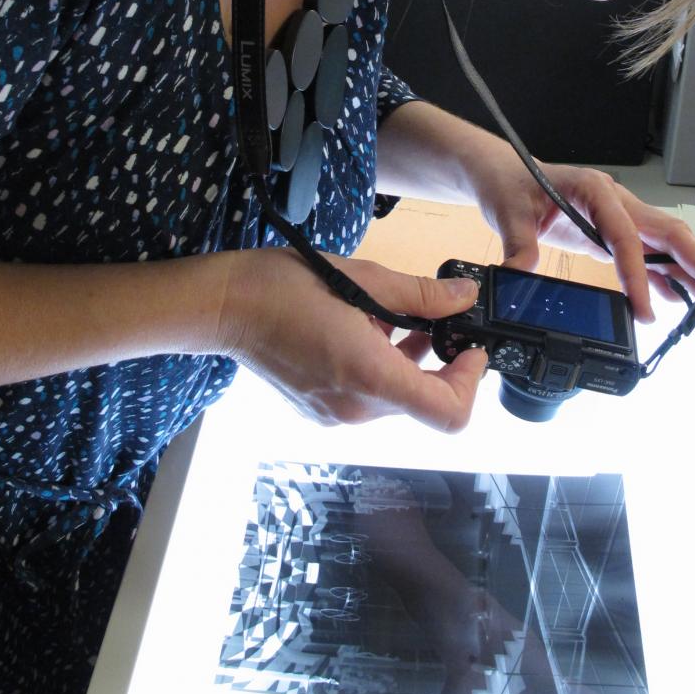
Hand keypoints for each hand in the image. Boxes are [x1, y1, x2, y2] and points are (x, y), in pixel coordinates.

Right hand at [217, 248, 488, 429]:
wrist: (224, 307)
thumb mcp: (363, 278)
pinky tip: (362, 327)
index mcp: (370, 378)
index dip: (470, 383)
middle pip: (422, 401)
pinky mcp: (320, 410)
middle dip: (438, 361)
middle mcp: (356, 409)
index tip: (469, 348)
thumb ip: (421, 295)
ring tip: (392, 315)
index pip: (448, 413)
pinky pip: (367, 396)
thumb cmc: (284, 287)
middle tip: (435, 316)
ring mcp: (335, 415)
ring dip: (407, 361)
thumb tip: (465, 297)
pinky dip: (379, 367)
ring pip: (395, 397)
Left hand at [465, 150, 694, 324]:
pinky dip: (666, 276)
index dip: (638, 272)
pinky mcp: (612, 232)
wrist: (506, 175)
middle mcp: (615, 200)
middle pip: (666, 232)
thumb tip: (520, 273)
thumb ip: (517, 243)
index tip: (644, 308)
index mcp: (594, 190)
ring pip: (665, 243)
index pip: (625, 234)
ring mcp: (618, 216)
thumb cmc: (511, 184)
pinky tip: (680, 299)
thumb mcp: (507, 213)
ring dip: (691, 271)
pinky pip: (647, 253)